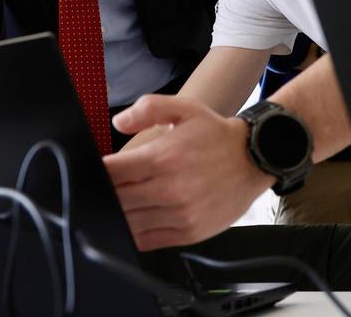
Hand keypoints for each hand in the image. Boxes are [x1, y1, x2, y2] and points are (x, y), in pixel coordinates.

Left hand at [102, 95, 273, 250]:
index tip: (95, 169)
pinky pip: (148, 240)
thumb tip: (118, 123)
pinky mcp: (190, 232)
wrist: (255, 158)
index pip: (113, 172)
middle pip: (116, 199)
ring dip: (117, 213)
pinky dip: (134, 232)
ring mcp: (181, 214)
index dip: (97, 171)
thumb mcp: (184, 108)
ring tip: (121, 200)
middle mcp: (171, 189)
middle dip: (104, 192)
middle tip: (105, 185)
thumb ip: (147, 108)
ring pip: (129, 222)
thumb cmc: (215, 135)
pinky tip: (135, 217)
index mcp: (164, 157)